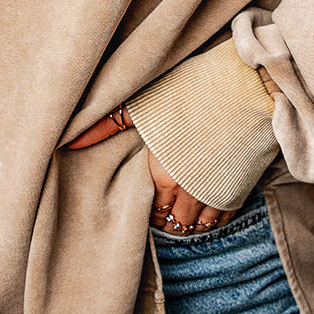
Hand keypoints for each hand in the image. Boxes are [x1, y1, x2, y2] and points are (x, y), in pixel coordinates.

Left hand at [67, 106, 233, 233]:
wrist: (246, 88)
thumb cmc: (192, 92)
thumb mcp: (145, 106)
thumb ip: (106, 125)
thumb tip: (68, 141)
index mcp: (162, 175)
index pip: (150, 211)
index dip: (146, 208)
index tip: (144, 201)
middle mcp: (188, 192)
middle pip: (173, 223)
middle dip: (166, 218)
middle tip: (161, 210)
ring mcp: (216, 193)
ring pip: (198, 226)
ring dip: (188, 222)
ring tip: (181, 213)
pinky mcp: (239, 189)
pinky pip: (223, 219)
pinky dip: (213, 219)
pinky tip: (206, 210)